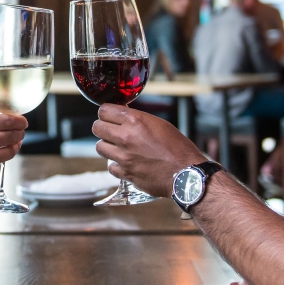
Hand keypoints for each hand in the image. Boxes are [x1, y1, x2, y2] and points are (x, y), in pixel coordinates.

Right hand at [0, 114, 26, 196]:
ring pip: (11, 150)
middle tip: (20, 133)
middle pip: (13, 135)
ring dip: (15, 146)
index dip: (19, 121)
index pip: (7, 120)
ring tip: (12, 144)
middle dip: (19, 133)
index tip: (23, 122)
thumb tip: (8, 124)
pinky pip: (0, 164)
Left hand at [92, 104, 206, 196]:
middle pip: (97, 127)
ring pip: (99, 147)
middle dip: (102, 127)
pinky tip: (126, 163)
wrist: (186, 173)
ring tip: (118, 148)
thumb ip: (138, 119)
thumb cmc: (178, 148)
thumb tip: (123, 115)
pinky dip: (116, 165)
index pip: (104, 111)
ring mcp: (124, 157)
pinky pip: (110, 166)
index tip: (110, 116)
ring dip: (107, 146)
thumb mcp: (159, 124)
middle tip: (111, 131)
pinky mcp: (125, 173)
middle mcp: (126, 137)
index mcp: (135, 121)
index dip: (106, 113)